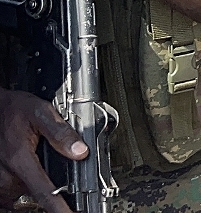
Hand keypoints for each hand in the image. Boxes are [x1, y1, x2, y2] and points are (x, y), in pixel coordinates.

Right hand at [0, 89, 86, 212]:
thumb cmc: (12, 109)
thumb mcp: (39, 112)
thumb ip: (60, 132)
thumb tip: (80, 151)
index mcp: (19, 160)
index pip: (45, 193)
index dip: (60, 209)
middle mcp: (6, 175)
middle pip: (36, 194)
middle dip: (50, 185)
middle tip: (48, 160)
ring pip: (23, 195)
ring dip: (33, 185)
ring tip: (33, 159)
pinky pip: (8, 197)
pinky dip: (20, 190)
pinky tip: (25, 180)